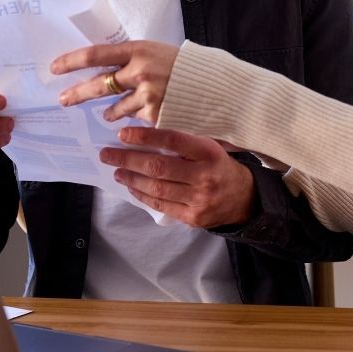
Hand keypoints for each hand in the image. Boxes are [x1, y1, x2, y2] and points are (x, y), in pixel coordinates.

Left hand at [52, 40, 179, 122]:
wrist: (213, 84)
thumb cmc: (182, 66)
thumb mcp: (155, 51)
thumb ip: (130, 59)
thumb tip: (101, 67)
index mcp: (138, 50)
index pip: (95, 55)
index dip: (72, 61)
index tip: (55, 67)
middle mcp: (139, 71)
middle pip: (98, 85)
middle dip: (77, 93)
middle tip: (63, 99)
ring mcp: (147, 95)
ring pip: (115, 108)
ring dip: (109, 112)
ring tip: (107, 114)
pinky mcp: (155, 115)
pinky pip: (134, 119)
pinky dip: (134, 118)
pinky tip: (140, 116)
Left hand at [100, 127, 254, 228]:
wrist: (245, 198)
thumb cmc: (220, 166)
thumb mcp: (210, 147)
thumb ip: (185, 142)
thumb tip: (145, 134)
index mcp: (209, 153)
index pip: (172, 141)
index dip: (145, 137)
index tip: (123, 134)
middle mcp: (204, 176)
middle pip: (158, 167)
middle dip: (128, 160)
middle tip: (107, 154)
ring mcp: (198, 199)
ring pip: (156, 188)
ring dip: (131, 179)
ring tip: (117, 171)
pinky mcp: (193, 217)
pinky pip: (161, 205)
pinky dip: (142, 195)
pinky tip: (132, 187)